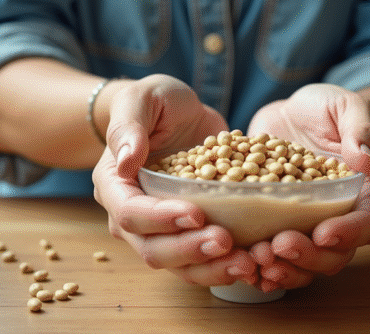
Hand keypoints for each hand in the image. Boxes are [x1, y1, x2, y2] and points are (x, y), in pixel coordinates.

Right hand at [92, 74, 256, 285]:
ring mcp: (163, 229)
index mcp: (115, 186)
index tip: (196, 214)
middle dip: (190, 250)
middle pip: (154, 249)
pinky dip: (226, 266)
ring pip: (181, 265)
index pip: (130, 214)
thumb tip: (126, 161)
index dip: (161, 219)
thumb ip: (129, 127)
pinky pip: (204, 260)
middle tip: (226, 242)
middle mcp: (132, 216)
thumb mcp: (141, 100)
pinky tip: (254, 263)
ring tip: (247, 263)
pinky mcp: (190, 232)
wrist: (175, 113)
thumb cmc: (153, 102)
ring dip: (212, 268)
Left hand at [246, 83, 369, 291]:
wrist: (296, 112)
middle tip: (279, 246)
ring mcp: (312, 226)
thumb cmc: (330, 107)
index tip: (322, 234)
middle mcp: (344, 217)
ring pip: (306, 264)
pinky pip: (278, 256)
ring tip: (258, 260)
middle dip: (308, 257)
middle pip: (336, 253)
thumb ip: (360, 131)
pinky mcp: (283, 226)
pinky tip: (245, 268)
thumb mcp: (347, 107)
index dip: (348, 233)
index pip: (368, 222)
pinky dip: (263, 267)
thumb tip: (366, 160)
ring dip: (284, 268)